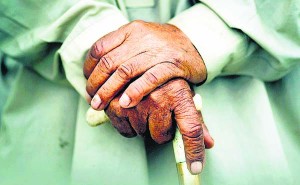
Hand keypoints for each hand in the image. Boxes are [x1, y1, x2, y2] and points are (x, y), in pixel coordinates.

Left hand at [84, 20, 206, 109]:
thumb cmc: (163, 47)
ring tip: (100, 106)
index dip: (89, 69)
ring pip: (125, 71)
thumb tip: (96, 72)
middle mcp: (142, 38)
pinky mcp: (173, 64)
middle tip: (92, 101)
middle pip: (109, 62)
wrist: (196, 43)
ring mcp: (158, 50)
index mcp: (130, 31)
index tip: (88, 84)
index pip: (100, 48)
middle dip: (96, 84)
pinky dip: (135, 91)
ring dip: (109, 91)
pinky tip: (125, 103)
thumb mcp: (140, 41)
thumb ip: (121, 51)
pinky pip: (150, 78)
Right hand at [105, 79, 213, 173]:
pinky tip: (131, 109)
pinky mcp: (116, 105)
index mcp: (178, 93)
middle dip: (161, 129)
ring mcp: (136, 101)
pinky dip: (129, 125)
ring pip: (142, 133)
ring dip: (144, 125)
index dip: (194, 151)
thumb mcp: (182, 93)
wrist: (137, 57)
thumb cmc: (164, 78)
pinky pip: (126, 131)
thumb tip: (209, 142)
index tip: (195, 167)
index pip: (191, 128)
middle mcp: (158, 97)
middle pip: (162, 136)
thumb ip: (195, 120)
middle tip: (158, 114)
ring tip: (144, 107)